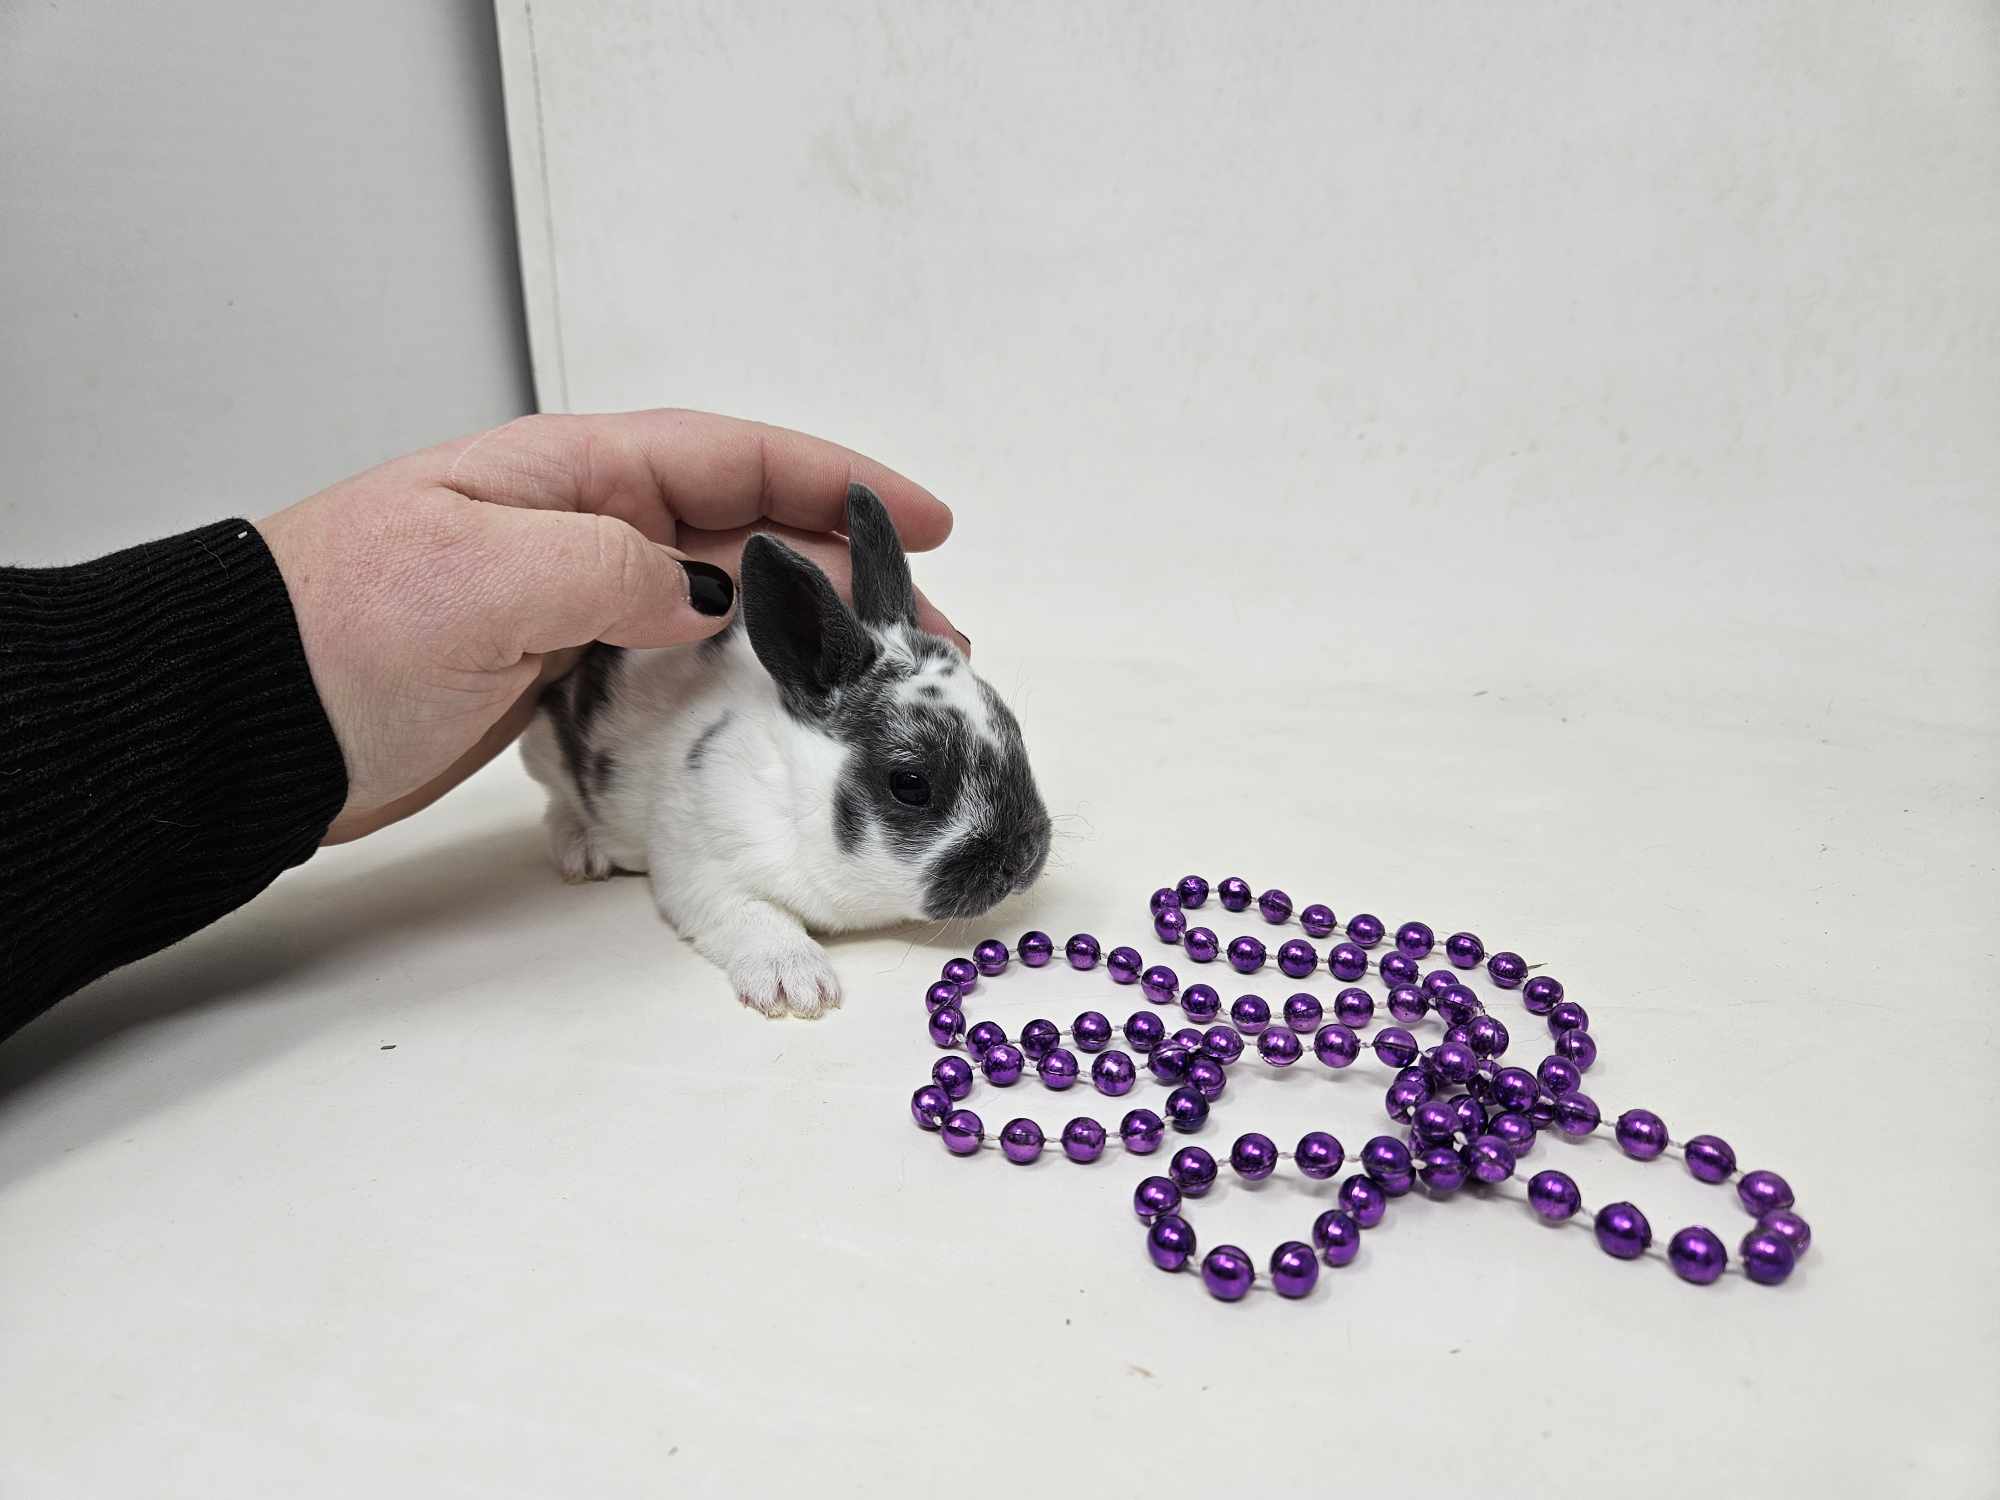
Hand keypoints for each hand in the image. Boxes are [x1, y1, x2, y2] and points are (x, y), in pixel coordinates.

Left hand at [255, 409, 960, 844]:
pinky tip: (786, 717)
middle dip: (846, 577)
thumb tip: (711, 599)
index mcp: (573, 473)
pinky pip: (678, 671)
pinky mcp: (563, 676)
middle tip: (931, 637)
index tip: (921, 518)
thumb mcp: (487, 577)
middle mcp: (587, 528)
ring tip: (880, 684)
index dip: (836, 483)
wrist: (251, 720)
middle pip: (748, 537)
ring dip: (806, 640)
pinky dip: (740, 689)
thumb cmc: (344, 627)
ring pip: (723, 610)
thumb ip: (616, 572)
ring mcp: (577, 604)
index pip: (734, 460)